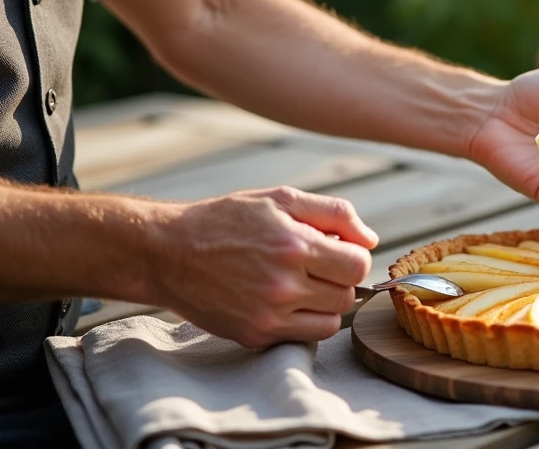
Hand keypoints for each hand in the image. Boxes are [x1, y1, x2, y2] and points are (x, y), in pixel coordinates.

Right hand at [150, 187, 377, 347]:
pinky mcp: (255, 335)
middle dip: (340, 279)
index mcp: (294, 245)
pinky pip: (305, 338)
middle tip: (316, 266)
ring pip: (332, 321)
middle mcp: (283, 284)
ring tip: (302, 284)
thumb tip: (370, 239)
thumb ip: (334, 214)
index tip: (336, 251)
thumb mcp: (280, 199)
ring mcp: (269, 315)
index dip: (353, 256)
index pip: (358, 265)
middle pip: (348, 295)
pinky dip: (305, 322)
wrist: (168, 252)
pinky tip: (286, 301)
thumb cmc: (227, 220)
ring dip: (326, 304)